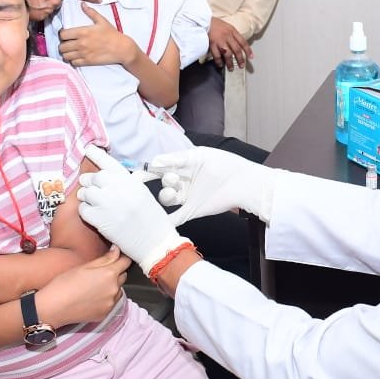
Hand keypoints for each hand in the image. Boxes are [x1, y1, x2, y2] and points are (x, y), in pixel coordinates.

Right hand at [34, 247, 129, 327]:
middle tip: (98, 273)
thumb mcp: (83, 266)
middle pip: (123, 276)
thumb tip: (117, 250)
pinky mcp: (105, 314)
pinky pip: (111, 303)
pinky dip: (106, 299)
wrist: (53, 307)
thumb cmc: (64, 284)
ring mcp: (111, 303)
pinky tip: (91, 297)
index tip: (116, 257)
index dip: (121, 258)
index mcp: (109, 274)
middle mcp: (114, 289)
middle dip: (115, 272)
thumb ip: (104, 258)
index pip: (126, 262)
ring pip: (118, 290)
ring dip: (111, 286)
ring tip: (93, 286)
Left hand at [57, 5, 139, 66]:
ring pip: (65, 56)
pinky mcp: (88, 62)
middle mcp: (81, 43)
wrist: (122, 48)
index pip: (63, 34)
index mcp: (83, 32)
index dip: (62, 34)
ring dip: (66, 53)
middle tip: (67, 43)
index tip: (66, 34)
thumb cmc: (112, 34)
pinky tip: (76, 57)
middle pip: (62, 46)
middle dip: (63, 44)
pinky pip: (73, 63)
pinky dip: (73, 60)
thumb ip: (91, 12)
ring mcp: (84, 54)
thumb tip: (82, 4)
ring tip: (71, 51)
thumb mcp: (102, 21)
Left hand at [77, 147, 188, 269]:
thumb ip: (128, 184)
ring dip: (87, 198)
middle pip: (93, 177)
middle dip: (89, 183)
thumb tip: (112, 178)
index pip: (109, 163)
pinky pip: (83, 209)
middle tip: (91, 189)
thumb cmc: (152, 220)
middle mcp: (118, 188)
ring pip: (85, 192)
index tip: (88, 148)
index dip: (97, 155)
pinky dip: (86, 213)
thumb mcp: (144, 195)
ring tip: (94, 205)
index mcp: (130, 181)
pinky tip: (94, 217)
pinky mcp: (100, 219)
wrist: (155, 242)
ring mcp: (108, 202)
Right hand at [150, 146, 276, 224]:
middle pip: (162, 182)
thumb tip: (154, 162)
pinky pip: (175, 217)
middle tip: (164, 180)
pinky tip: (156, 222)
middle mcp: (183, 181)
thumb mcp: (199, 156)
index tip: (137, 174)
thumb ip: (176, 159)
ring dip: (165, 195)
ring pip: (166, 198)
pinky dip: (165, 221)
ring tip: (173, 193)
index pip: (160, 166)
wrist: (243, 183)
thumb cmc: (223, 164)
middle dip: (158, 180)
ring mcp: (187, 196)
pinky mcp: (192, 210)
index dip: (147, 170)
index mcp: (183, 165)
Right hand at [207, 17, 252, 70]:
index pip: (243, 42)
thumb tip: (239, 45)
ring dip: (230, 62)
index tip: (251, 57)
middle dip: (240, 59)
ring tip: (231, 68)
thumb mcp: (228, 27)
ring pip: (228, 54)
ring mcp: (220, 40)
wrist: (204, 20)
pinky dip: (219, 61)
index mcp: (232, 31)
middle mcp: (227, 36)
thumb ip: (233, 35)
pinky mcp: (212, 44)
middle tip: (241, 66)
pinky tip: (220, 64)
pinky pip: (217, 55)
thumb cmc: (216, 24)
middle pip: (236, 50)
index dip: (248, 50)